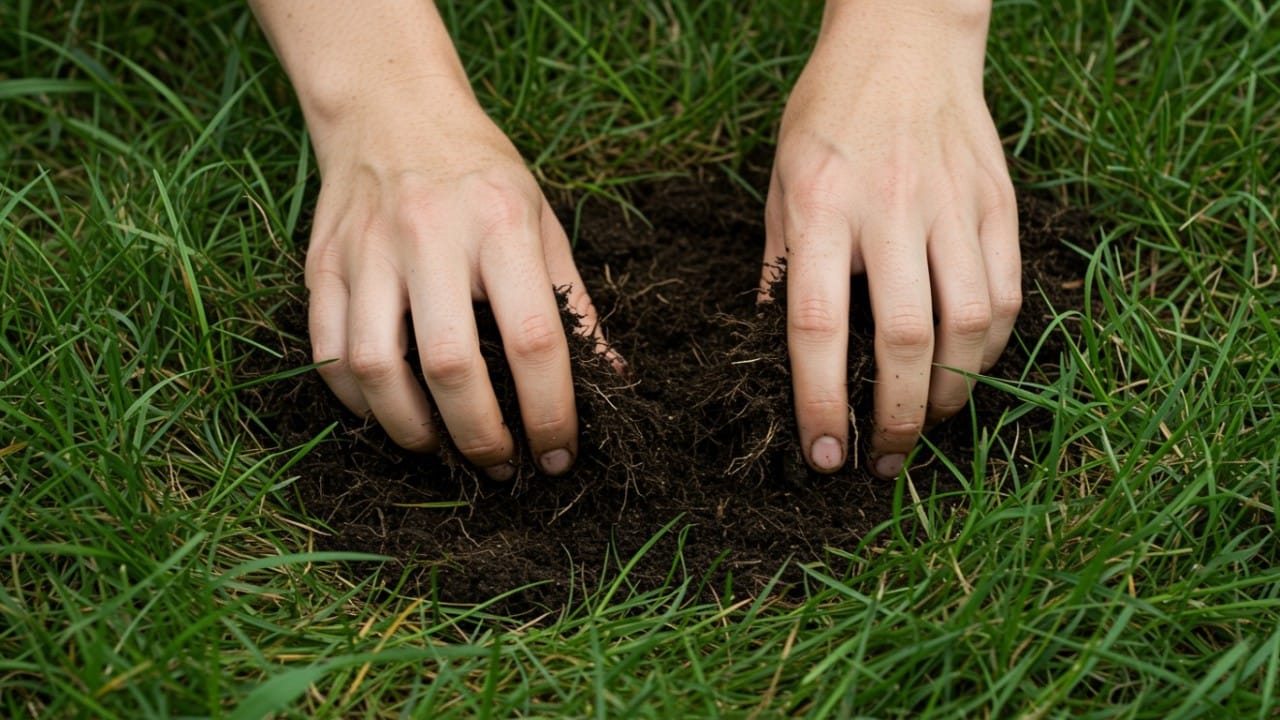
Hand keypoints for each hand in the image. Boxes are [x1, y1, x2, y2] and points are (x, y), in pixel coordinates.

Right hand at [302, 77, 601, 479]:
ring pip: (376, 368)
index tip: (558, 455)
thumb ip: (573, 305)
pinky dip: (358, 401)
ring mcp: (367, 251)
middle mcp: (430, 235)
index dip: (551, 412)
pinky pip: (328, 353)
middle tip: (500, 466)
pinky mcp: (322, 263)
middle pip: (450, 366)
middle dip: (480, 436)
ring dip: (412, 430)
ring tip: (441, 448)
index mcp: (502, 225)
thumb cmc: (481, 174)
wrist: (391, 108)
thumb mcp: (543, 221)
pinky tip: (389, 413)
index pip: (534, 340)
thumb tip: (609, 383)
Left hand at [761, 1, 1020, 477]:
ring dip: (950, 391)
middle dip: (897, 418)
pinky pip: (1009, 293)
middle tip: (884, 459)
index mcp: (820, 207)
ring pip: (970, 324)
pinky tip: (967, 368)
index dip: (822, 402)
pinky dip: (993, 348)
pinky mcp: (998, 202)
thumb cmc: (828, 115)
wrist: (904, 41)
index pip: (820, 327)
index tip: (825, 454)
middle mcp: (891, 208)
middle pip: (907, 339)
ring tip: (926, 419)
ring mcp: (953, 204)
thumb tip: (775, 353)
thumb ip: (780, 268)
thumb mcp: (779, 183)